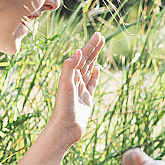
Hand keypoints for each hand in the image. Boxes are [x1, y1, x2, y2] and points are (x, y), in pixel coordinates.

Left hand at [48, 33, 104, 148]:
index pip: (81, 56)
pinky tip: (96, 69)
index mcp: (70, 75)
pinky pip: (91, 84)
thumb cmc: (64, 108)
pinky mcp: (86, 99)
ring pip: (88, 69)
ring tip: (100, 48)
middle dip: (93, 48)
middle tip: (101, 37)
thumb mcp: (65, 85)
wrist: (65, 128)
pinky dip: (94, 75)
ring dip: (94, 58)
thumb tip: (77, 51)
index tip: (98, 35)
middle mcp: (74, 80)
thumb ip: (69, 67)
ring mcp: (81, 89)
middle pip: (85, 60)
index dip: (90, 46)